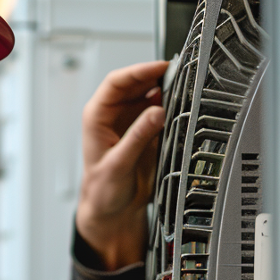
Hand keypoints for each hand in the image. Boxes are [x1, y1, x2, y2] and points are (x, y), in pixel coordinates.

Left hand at [76, 60, 168, 269]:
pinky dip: (169, 106)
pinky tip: (180, 106)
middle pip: (134, 83)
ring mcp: (129, 121)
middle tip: (179, 73)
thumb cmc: (103, 190)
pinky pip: (157, 110)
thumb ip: (137, 138)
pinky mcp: (143, 131)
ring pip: (147, 94)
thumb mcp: (119, 164)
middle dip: (155, 75)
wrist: (111, 211)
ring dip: (164, 89)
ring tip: (182, 88)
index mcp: (97, 117)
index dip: (139, 70)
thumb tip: (156, 112)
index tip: (160, 68)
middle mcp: (112, 115)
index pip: (116, 82)